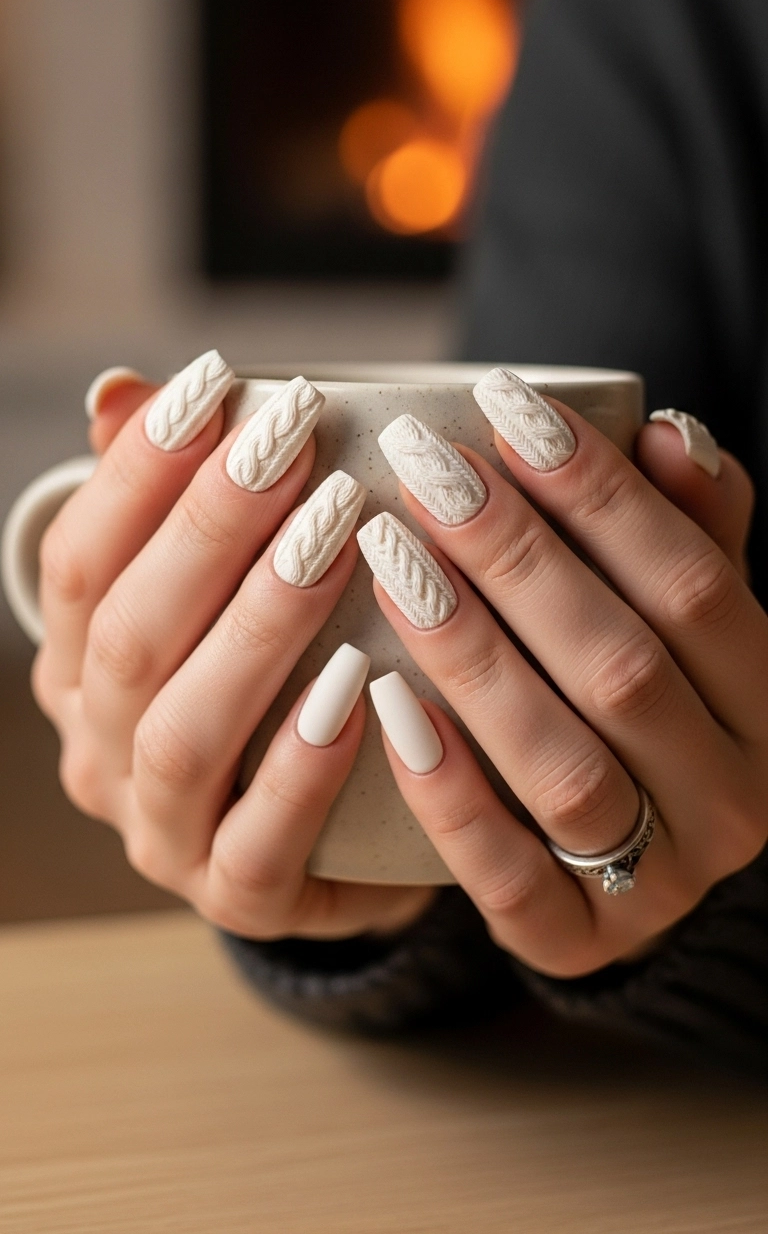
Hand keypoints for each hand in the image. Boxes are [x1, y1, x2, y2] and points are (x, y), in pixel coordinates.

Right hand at [32, 356, 433, 939]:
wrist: (347, 828)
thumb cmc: (286, 675)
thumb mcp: (231, 586)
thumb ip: (176, 497)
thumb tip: (122, 391)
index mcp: (80, 666)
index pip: (80, 560)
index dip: (138, 473)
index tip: (214, 384)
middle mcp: (100, 749)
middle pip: (129, 636)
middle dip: (208, 530)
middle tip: (294, 441)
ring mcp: (161, 833)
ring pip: (182, 733)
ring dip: (256, 629)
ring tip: (334, 539)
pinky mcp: (238, 897)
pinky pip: (257, 843)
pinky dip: (303, 765)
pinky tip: (359, 686)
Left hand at [362, 375, 767, 974]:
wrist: (635, 844)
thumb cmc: (648, 691)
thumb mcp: (687, 611)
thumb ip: (690, 527)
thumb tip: (670, 433)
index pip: (694, 582)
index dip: (599, 492)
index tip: (502, 406)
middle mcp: (735, 799)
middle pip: (621, 666)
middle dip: (515, 556)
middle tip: (422, 469)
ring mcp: (661, 884)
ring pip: (564, 768)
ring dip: (473, 657)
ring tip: (390, 561)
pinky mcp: (576, 941)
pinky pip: (510, 878)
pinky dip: (450, 792)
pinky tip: (386, 703)